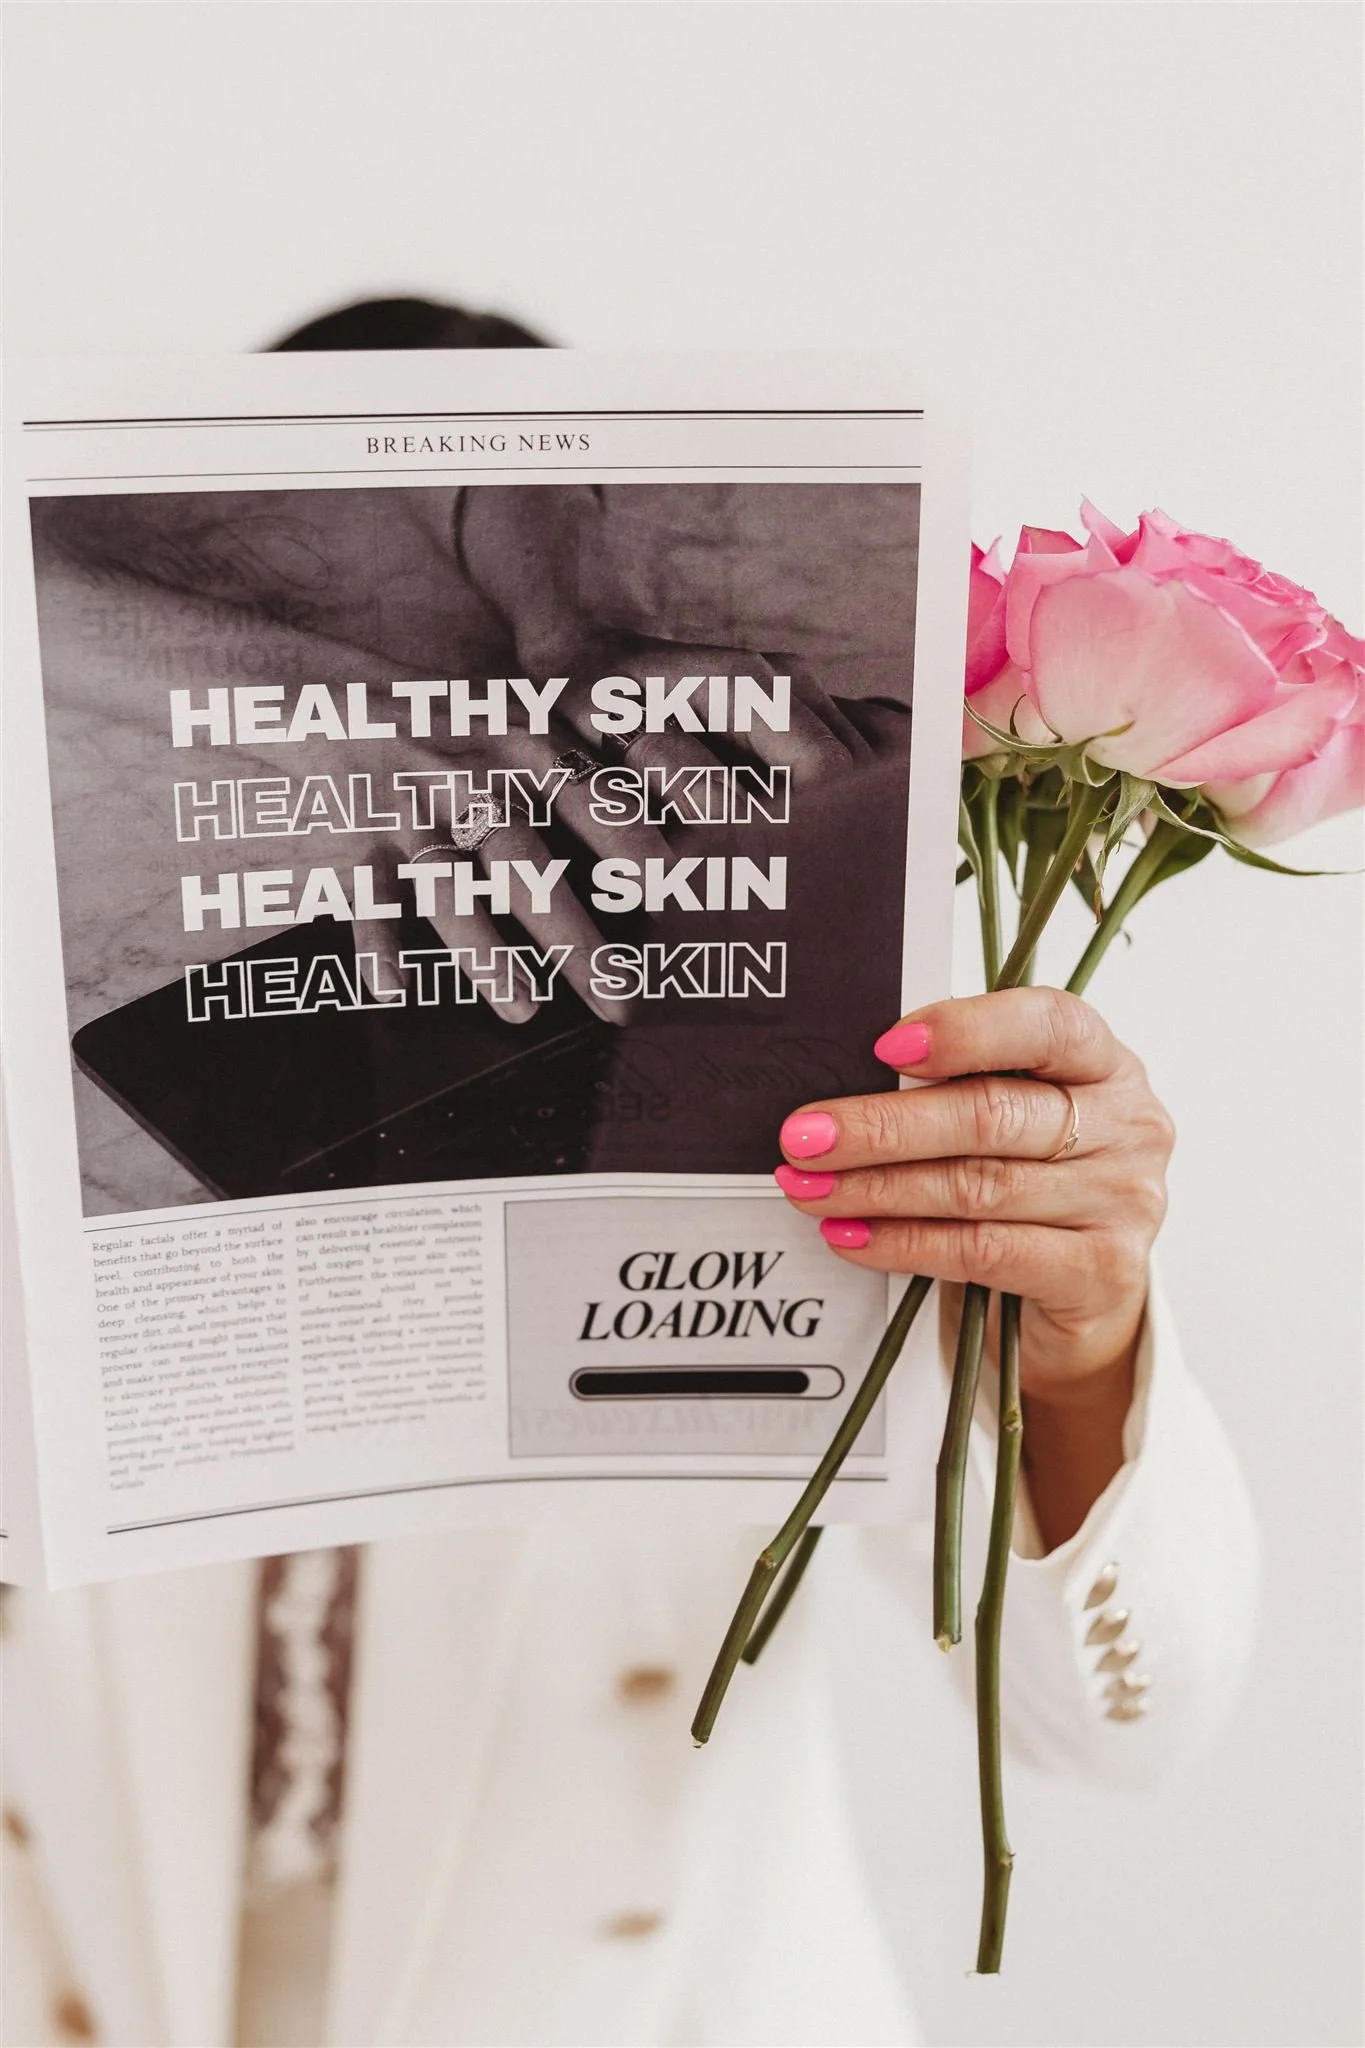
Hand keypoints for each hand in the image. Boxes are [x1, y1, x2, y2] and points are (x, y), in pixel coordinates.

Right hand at [351, 721, 668, 1027]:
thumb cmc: (465, 729)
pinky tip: (394, 989)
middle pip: (522, 859)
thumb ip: (600, 777)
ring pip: (446, 886)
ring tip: (524, 1009)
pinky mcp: (357, 846)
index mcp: (523, 748)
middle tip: (623, 999)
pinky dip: (375, 944)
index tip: (674, 879)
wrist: (337, 699)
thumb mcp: (532, 728)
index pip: (583, 796)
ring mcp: (409, 814)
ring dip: (482, 949)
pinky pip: (364, 900)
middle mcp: (468, 780)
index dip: (624, 835)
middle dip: (572, 933)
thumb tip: (692, 848)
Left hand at [773, 987, 1174, 1400]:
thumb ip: (958, 1089)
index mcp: (1104, 1063)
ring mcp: (1122, 1201)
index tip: (885, 1046)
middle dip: (884, 1125)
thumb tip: (846, 1089)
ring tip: (810, 1189)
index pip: (1047, 1024)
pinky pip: (983, 1251)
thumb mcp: (1014, 1119)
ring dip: (877, 1188)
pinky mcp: (1101, 1271)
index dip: (965, 1030)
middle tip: (805, 1135)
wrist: (1087, 1295)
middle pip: (992, 1114)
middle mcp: (1128, 1125)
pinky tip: (852, 1236)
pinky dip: (905, 1243)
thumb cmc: (1034, 1183)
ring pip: (977, 1186)